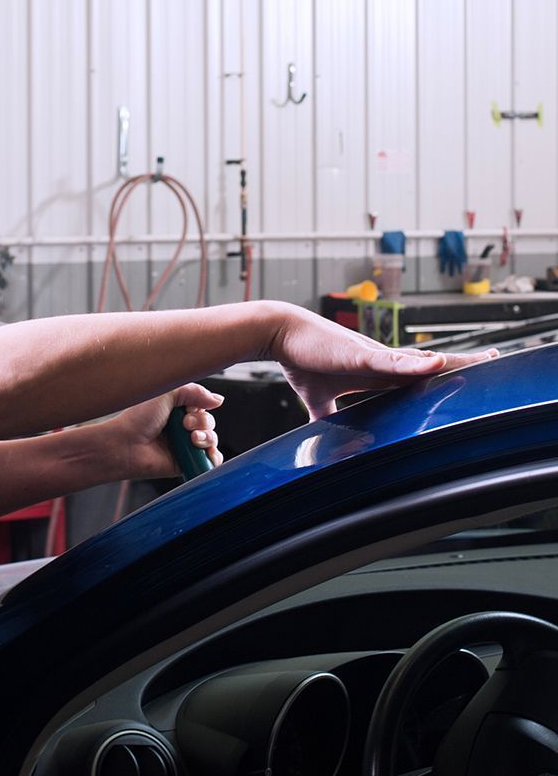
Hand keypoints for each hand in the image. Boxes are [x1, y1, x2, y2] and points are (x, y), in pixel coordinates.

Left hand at [109, 383, 223, 479]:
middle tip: (185, 424)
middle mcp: (181, 427)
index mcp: (176, 409)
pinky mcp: (185, 462)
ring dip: (207, 438)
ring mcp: (184, 445)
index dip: (200, 408)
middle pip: (209, 423)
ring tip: (191, 439)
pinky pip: (210, 461)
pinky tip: (201, 450)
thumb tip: (218, 400)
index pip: (202, 406)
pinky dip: (212, 457)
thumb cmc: (138, 419)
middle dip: (202, 423)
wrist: (126, 445)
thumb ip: (193, 391)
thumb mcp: (166, 394)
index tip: (187, 409)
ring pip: (212, 440)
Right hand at [268, 304, 497, 420]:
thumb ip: (328, 418)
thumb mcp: (317, 398)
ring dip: (450, 363)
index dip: (443, 375)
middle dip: (462, 364)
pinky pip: (390, 360)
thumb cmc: (300, 359)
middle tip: (496, 360)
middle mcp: (380, 362)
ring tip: (483, 361)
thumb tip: (326, 441)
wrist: (280, 333)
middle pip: (429, 365)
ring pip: (419, 361)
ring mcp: (372, 357)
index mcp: (374, 373)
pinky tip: (436, 363)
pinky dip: (413, 364)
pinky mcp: (358, 354)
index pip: (417, 376)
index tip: (469, 373)